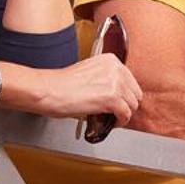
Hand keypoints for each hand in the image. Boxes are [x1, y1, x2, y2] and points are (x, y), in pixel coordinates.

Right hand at [8, 53, 141, 123]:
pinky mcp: (112, 98)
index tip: (120, 101)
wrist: (49, 90)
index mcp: (110, 60)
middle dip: (127, 104)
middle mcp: (115, 68)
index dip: (125, 94)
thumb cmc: (61, 84)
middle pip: (135, 92)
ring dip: (124, 114)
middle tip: (117, 112)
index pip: (130, 80)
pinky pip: (125, 114)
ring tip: (113, 119)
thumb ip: (105, 78)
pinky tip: (112, 123)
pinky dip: (120, 122)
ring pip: (132, 104)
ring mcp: (115, 82)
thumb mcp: (89, 72)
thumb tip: (115, 94)